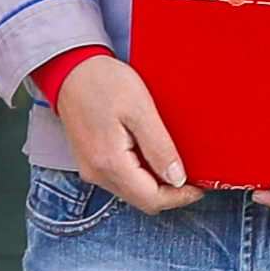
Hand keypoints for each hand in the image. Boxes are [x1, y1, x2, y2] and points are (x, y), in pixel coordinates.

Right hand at [52, 54, 199, 210]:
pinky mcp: (90, 162)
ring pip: (132, 192)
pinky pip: (121, 180)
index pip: (151, 199)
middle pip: (141, 200)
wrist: (70, 70)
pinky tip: (152, 157)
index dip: (179, 197)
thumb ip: (159, 147)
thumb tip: (177, 178)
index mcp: (110, 163)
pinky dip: (141, 176)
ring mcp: (91, 169)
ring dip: (155, 185)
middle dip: (170, 193)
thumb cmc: (102, 82)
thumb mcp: (140, 110)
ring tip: (174, 164)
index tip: (199, 187)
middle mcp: (97, 173)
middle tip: (192, 177)